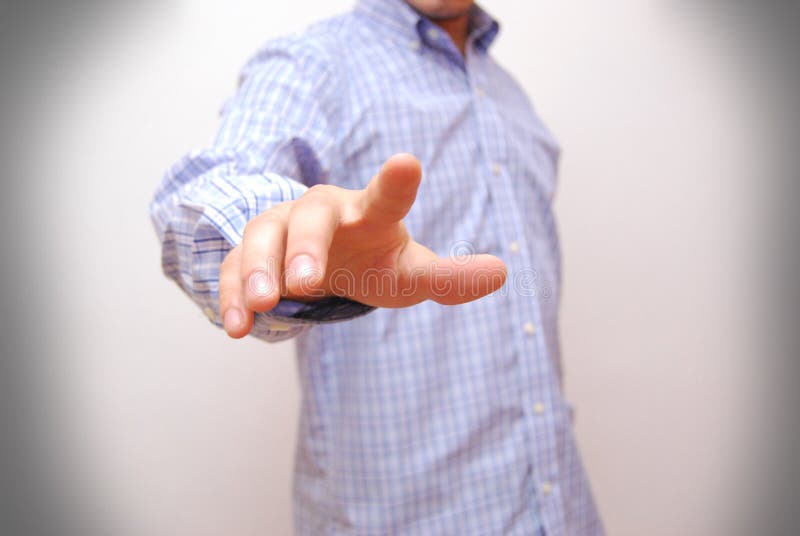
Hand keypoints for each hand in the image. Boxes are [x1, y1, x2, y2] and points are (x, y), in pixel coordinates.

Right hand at [219, 153, 506, 337]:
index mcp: (369, 213)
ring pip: (262, 236)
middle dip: (304, 246)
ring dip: (257, 269)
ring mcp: (282, 229)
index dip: (396, 183)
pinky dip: (230, 292)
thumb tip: (503, 272)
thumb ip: (449, 277)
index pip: (385, 197)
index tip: (408, 164)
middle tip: (304, 283)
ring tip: (261, 307)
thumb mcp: (410, 273)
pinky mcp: (253, 255)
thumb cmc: (372, 260)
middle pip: (311, 216)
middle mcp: (322, 213)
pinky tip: (236, 325)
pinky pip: (232, 266)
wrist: (324, 260)